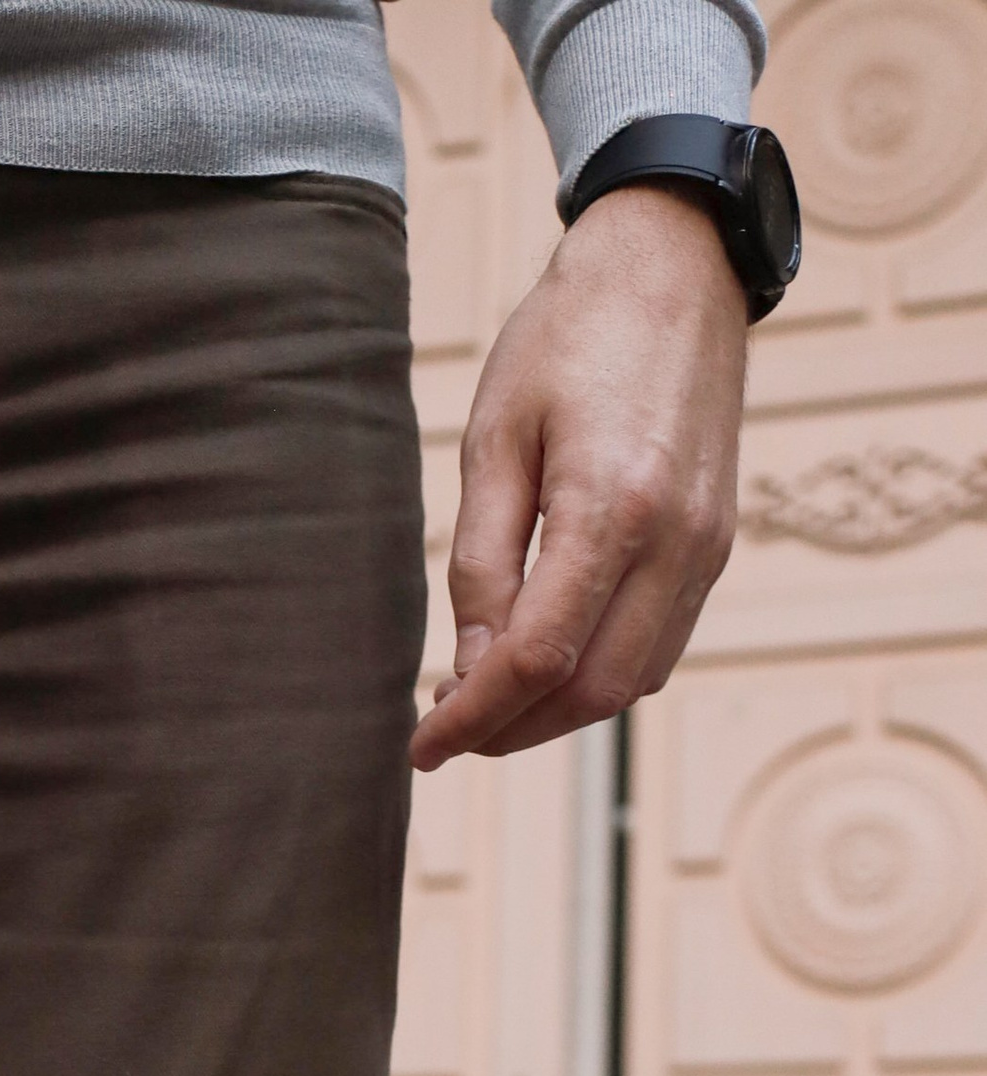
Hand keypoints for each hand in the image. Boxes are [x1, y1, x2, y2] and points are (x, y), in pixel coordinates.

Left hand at [412, 185, 745, 770]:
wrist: (674, 265)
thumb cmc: (569, 337)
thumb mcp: (495, 441)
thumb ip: (480, 563)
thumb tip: (468, 670)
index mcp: (613, 507)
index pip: (537, 659)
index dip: (473, 718)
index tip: (421, 746)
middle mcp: (676, 540)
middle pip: (592, 691)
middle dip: (514, 729)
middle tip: (451, 731)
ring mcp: (707, 547)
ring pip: (633, 683)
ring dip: (558, 713)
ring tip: (492, 703)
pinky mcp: (717, 544)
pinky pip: (660, 645)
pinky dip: (601, 675)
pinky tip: (548, 663)